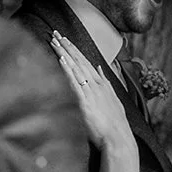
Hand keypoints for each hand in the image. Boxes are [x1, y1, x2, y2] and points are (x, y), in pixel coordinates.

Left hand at [49, 32, 136, 157]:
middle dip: (67, 45)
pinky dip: (68, 69)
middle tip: (55, 33)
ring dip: (64, 52)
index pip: (86, 61)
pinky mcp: (85, 101)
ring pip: (75, 67)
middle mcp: (96, 84)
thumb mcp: (113, 100)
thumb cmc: (115, 124)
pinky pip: (74, 81)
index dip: (74, 49)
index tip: (65, 39)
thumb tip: (102, 69)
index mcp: (102, 83)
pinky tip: (61, 59)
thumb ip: (107, 83)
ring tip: (54, 40)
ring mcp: (91, 91)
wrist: (118, 138)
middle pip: (79, 60)